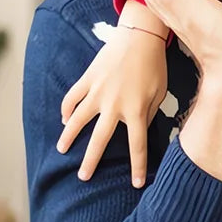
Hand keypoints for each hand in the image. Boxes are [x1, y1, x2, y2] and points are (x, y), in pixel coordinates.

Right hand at [58, 24, 167, 187]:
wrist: (140, 37)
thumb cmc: (155, 65)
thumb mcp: (159, 92)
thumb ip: (148, 113)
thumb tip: (138, 130)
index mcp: (136, 110)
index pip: (138, 146)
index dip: (137, 167)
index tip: (136, 184)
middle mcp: (114, 105)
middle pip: (100, 140)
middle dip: (91, 161)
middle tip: (83, 177)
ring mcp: (97, 92)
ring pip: (77, 120)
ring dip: (68, 136)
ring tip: (62, 150)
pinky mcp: (87, 79)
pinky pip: (72, 98)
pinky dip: (66, 109)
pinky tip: (64, 119)